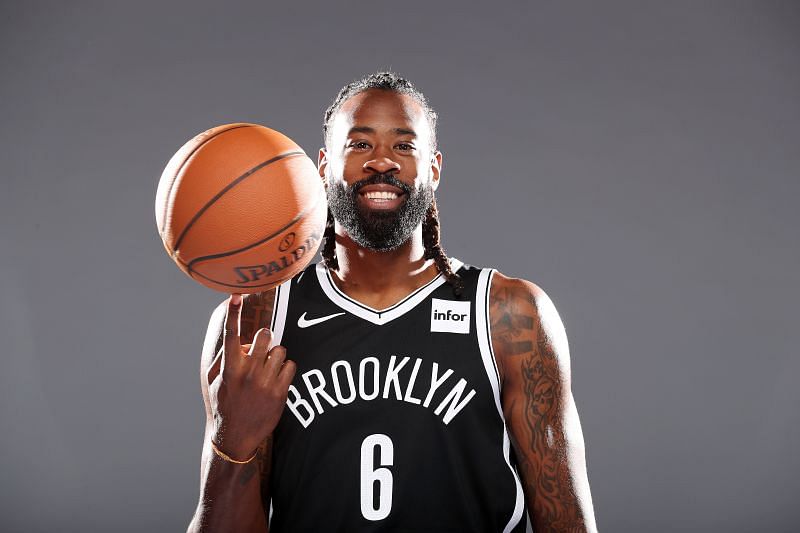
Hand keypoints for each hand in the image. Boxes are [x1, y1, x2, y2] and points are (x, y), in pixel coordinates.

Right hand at [206, 294, 296, 459]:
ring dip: (276, 356)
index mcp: (228, 369)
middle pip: (265, 336)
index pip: (231, 335)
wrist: (234, 438)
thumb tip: (239, 340)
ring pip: (280, 350)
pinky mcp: (280, 393)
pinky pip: (290, 365)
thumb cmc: (222, 405)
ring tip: (269, 369)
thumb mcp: (212, 382)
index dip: (233, 313)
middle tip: (262, 350)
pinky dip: (286, 370)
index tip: (237, 295)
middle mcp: (247, 373)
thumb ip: (222, 358)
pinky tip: (277, 380)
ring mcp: (264, 383)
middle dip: (265, 338)